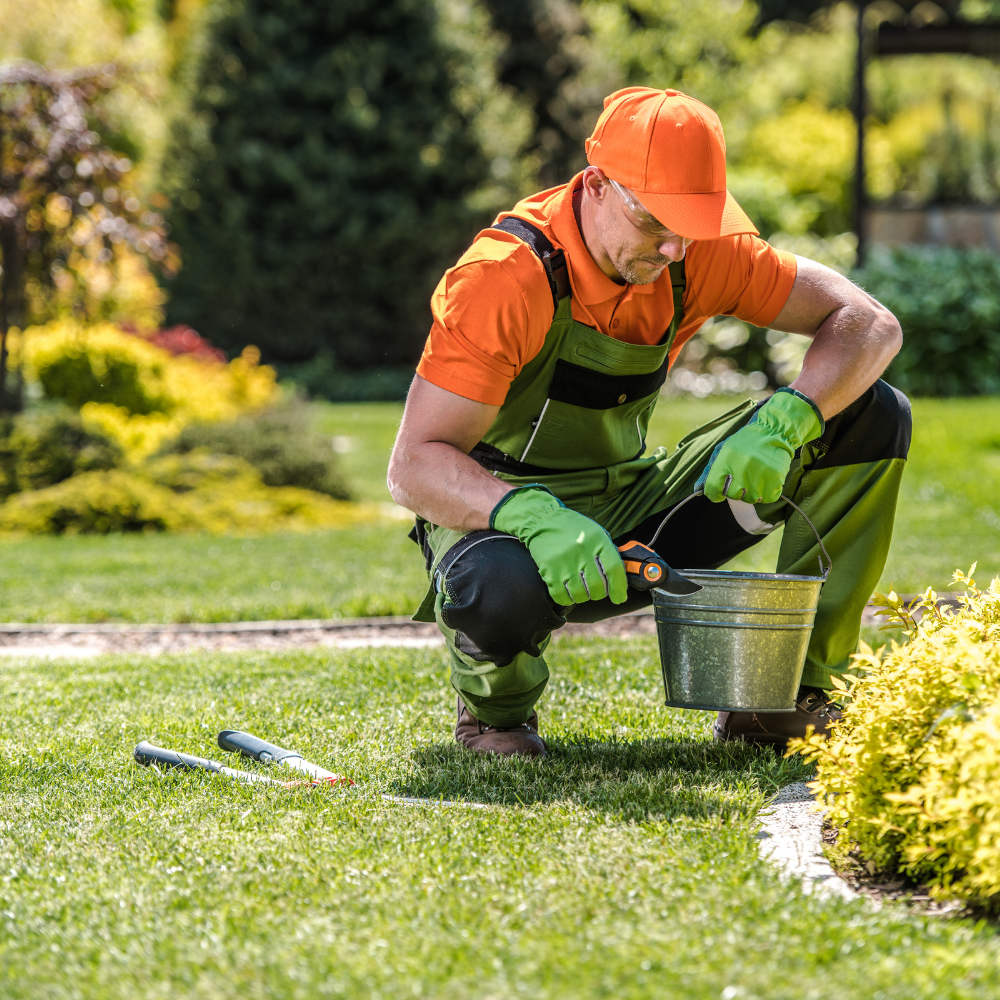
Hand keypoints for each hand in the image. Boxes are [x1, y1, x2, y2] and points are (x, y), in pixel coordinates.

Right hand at [492, 486, 627, 605]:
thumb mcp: (596, 532)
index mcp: (597, 540)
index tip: (619, 597)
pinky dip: (567, 598)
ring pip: (580, 595)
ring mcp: (564, 562)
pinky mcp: (548, 570)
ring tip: (581, 587)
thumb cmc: (572, 528)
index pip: (614, 569)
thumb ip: (608, 552)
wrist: (542, 520)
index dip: (619, 588)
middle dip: (599, 593)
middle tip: (596, 590)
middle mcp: (581, 551)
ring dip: (583, 596)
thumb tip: (620, 578)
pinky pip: (561, 596)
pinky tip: (568, 591)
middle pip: (597, 587)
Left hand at [699, 389, 823, 503]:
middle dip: (736, 491)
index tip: (718, 494)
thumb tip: (697, 490)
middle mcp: (741, 468)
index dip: (713, 494)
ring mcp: (759, 474)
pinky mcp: (775, 478)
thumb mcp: (723, 450)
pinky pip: (768, 498)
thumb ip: (709, 471)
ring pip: (751, 499)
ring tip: (756, 476)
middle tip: (742, 478)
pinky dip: (767, 493)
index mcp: (726, 459)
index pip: (712, 487)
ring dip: (752, 492)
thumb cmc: (746, 442)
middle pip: (733, 496)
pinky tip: (766, 479)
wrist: (774, 431)